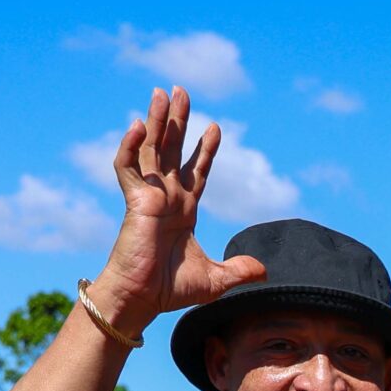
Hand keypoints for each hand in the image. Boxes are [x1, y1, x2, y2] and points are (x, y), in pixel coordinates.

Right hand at [91, 86, 266, 337]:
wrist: (142, 299)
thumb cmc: (170, 290)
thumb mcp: (215, 281)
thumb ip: (238, 271)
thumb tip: (264, 270)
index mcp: (183, 210)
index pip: (196, 171)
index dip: (205, 150)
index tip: (216, 127)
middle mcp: (165, 197)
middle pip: (172, 149)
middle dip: (178, 121)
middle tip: (182, 90)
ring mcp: (148, 197)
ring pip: (151, 149)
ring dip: (156, 120)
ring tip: (162, 92)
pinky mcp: (133, 202)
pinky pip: (127, 168)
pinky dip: (130, 147)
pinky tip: (137, 127)